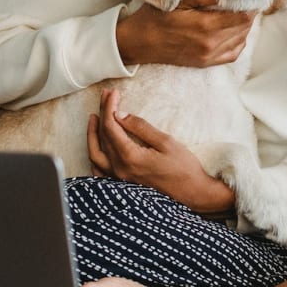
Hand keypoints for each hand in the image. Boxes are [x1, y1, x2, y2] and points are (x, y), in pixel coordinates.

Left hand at [86, 88, 236, 215]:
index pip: (111, 126)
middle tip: (106, 96)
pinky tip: (97, 146)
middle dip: (103, 113)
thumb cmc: (184, 168)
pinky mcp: (123, 184)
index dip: (110, 107)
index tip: (114, 93)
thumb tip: (120, 115)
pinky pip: (100, 171)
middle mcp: (120, 169)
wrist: (193, 193)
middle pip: (103, 136)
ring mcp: (119, 178)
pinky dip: (95, 156)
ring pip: (96, 153)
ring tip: (95, 117)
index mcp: (130, 157)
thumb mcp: (166, 142)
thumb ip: (141, 127)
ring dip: (93, 133)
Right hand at [115, 0, 255, 67]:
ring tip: (240, 12)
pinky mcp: (205, 62)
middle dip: (249, 13)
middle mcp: (211, 44)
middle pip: (245, 28)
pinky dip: (238, 41)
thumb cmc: (155, 18)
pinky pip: (232, 54)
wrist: (138, 43)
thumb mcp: (178, 0)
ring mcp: (209, 56)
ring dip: (244, 26)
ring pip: (241, 40)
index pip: (243, 16)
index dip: (252, 4)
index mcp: (205, 26)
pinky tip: (234, 30)